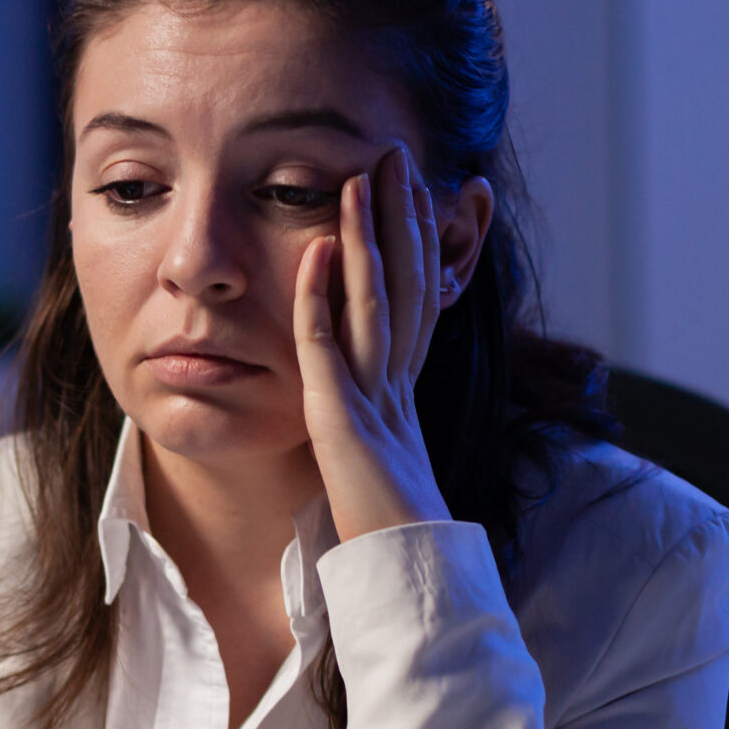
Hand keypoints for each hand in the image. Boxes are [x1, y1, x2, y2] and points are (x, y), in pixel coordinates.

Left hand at [292, 143, 452, 540]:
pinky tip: (309, 255)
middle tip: (396, 156)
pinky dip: (318, 301)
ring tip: (361, 179)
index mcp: (406, 384)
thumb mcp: (380, 451)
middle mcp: (397, 380)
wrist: (405, 572)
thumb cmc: (388, 524)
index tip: (415, 187)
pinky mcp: (342, 420)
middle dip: (401, 216)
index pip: (418, 293)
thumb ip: (372, 413)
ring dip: (365, 238)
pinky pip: (327, 350)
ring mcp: (374, 396)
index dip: (420, 239)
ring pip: (373, 301)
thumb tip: (364, 391)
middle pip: (407, 281)